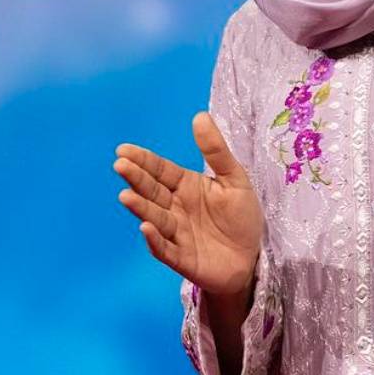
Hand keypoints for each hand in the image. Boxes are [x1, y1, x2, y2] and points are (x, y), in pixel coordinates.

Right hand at [113, 111, 265, 297]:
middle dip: (136, 179)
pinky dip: (154, 239)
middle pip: (152, 191)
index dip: (143, 160)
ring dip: (140, 207)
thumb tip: (199, 116)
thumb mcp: (234, 179)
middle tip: (120, 165)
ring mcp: (176, 233)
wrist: (252, 258)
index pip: (160, 170)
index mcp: (185, 186)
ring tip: (126, 196)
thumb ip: (216, 151)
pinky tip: (146, 228)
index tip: (123, 150)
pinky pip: (165, 249)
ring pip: (154, 217)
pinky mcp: (182, 258)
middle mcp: (175, 208)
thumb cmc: (241, 218)